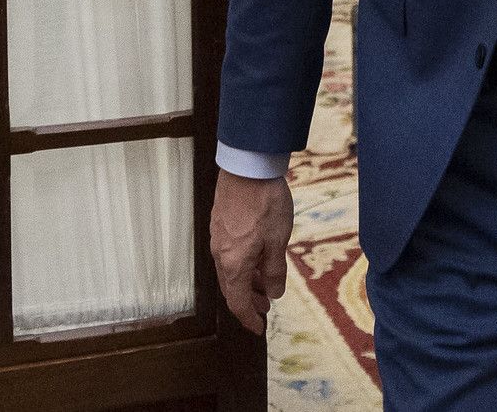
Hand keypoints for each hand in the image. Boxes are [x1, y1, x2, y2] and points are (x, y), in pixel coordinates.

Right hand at [210, 168, 293, 333]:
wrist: (247, 168)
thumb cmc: (265, 203)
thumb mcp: (278, 240)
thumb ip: (275, 270)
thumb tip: (273, 293)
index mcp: (234, 264)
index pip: (238, 302)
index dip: (249, 318)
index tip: (259, 328)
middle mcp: (220, 255)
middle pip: (231, 288)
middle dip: (248, 302)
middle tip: (265, 308)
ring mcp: (218, 239)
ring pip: (230, 271)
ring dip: (246, 282)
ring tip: (265, 284)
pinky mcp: (220, 225)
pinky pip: (228, 255)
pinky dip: (242, 265)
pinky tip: (257, 257)